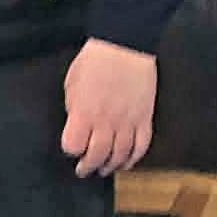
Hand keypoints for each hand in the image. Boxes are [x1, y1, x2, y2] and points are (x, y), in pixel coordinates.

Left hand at [61, 38, 157, 176]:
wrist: (124, 46)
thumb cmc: (94, 61)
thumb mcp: (72, 84)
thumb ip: (74, 108)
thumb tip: (76, 124)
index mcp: (84, 112)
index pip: (73, 145)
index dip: (71, 149)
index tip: (71, 148)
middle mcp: (106, 122)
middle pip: (97, 155)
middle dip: (88, 166)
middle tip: (84, 170)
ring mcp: (128, 122)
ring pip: (120, 155)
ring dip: (110, 166)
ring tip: (103, 170)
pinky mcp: (145, 119)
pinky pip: (141, 146)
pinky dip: (134, 159)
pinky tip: (126, 163)